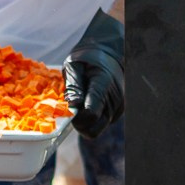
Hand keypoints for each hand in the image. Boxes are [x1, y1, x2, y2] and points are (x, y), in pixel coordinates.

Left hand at [64, 10, 124, 138]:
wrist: (107, 55)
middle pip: (94, 128)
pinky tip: (87, 104)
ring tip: (79, 105)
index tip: (67, 109)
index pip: (91, 114)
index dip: (76, 118)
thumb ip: (74, 86)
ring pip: (97, 129)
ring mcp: (117, 107)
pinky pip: (101, 124)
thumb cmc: (86, 59)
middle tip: (71, 111)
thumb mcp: (74, 66)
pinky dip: (91, 120)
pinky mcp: (117, 112)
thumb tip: (73, 106)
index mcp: (103, 84)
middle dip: (79, 124)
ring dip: (85, 123)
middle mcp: (114, 99)